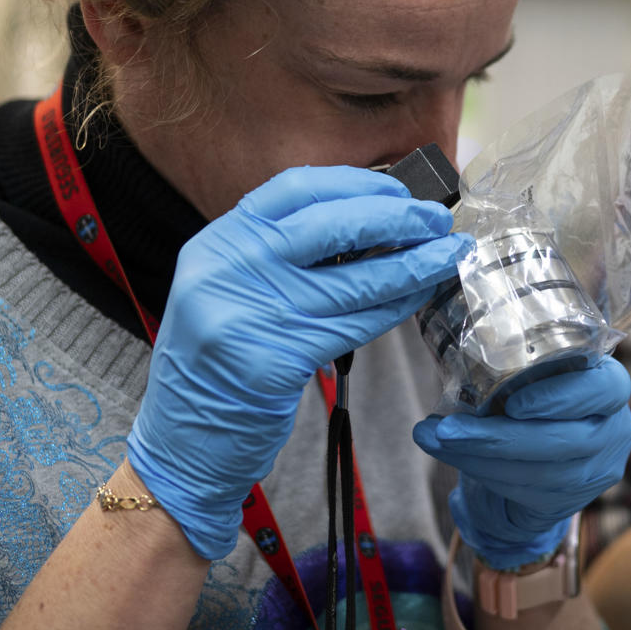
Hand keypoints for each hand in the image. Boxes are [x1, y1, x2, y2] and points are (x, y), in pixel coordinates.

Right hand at [127, 165, 467, 558]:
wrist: (181, 447)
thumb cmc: (216, 367)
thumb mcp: (229, 291)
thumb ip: (279, 255)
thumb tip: (368, 221)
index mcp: (217, 243)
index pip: (294, 188)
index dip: (354, 182)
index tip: (397, 188)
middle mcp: (229, 269)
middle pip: (331, 224)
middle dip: (396, 217)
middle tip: (435, 219)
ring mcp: (252, 314)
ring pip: (356, 278)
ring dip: (414, 264)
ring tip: (449, 254)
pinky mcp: (279, 360)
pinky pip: (357, 323)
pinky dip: (397, 306)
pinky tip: (420, 295)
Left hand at [411, 356, 630, 569]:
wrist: (545, 450)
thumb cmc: (537, 395)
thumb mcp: (538, 372)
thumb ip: (520, 366)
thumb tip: (462, 368)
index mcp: (611, 385)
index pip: (605, 388)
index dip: (559, 397)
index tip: (512, 402)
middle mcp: (614, 431)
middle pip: (562, 440)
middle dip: (497, 436)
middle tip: (447, 428)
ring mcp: (597, 471)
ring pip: (539, 472)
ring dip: (479, 457)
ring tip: (435, 439)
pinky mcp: (571, 500)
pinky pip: (524, 490)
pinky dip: (482, 472)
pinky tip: (453, 455)